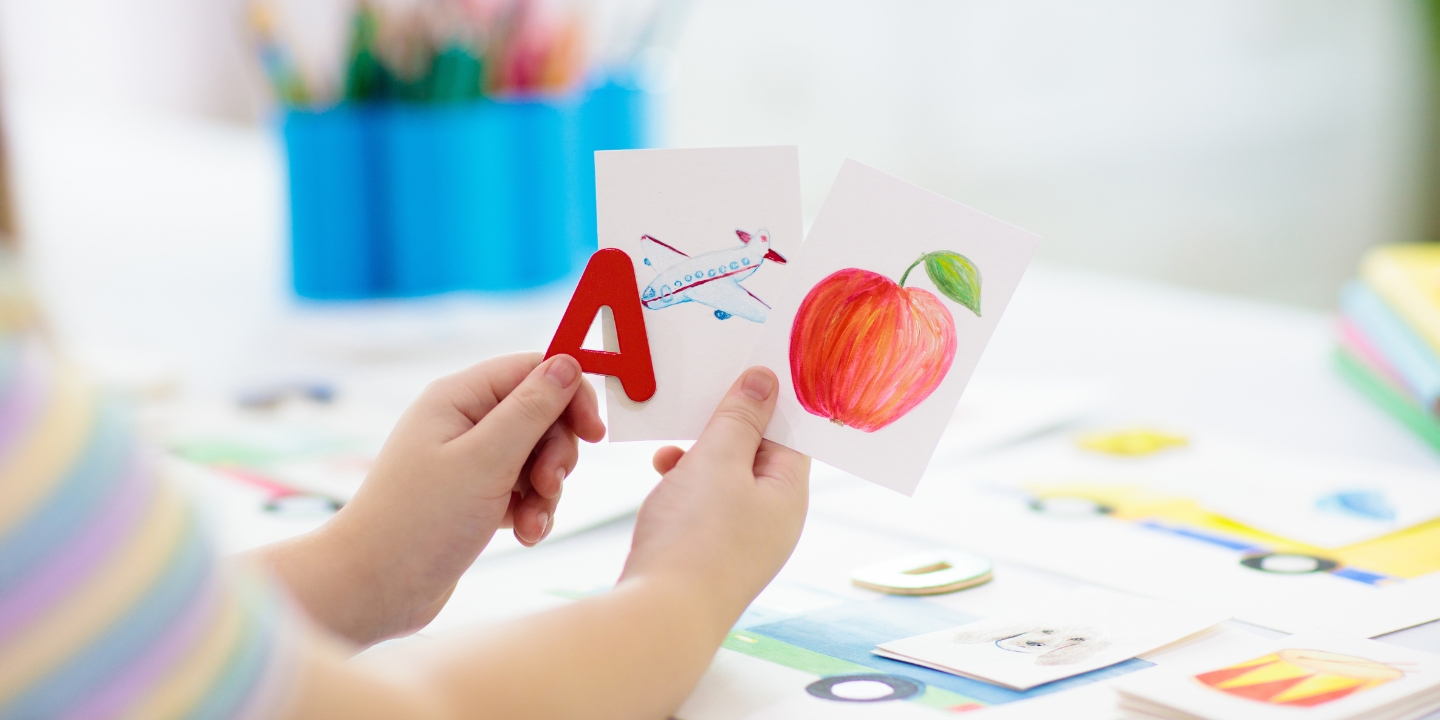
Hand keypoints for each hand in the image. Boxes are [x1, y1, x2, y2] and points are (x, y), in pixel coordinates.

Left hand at [265, 353, 604, 645]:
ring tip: (531, 521)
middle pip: (541, 416)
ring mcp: (468, 460)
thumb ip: (531, 410)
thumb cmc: (418, 521)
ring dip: (546, 491)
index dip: (570, 396)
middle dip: (557, 453)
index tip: (594, 433)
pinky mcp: (474, 496)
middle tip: (549, 485)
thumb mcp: (485, 460)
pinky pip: (524, 490)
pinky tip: (524, 534)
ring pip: (537, 457)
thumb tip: (568, 364)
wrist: (372, 587)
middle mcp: (463, 422)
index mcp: (458, 398)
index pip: (533, 370)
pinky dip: (532, 511)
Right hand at [621, 367, 809, 624]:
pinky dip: (684, 489)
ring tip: (667, 456)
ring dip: (697, 460)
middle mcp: (773, 522)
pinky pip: (704, 508)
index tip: (739, 376)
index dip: (767, 405)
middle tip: (693, 411)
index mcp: (789, 497)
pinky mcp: (710, 558)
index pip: (791, 437)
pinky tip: (661, 484)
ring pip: (725, 482)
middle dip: (723, 432)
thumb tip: (767, 381)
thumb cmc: (694, 537)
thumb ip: (741, 418)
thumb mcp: (718, 460)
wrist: (660, 617)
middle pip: (757, 458)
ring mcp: (742, 543)